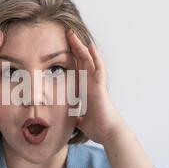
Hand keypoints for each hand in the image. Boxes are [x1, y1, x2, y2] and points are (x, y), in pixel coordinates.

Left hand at [67, 29, 125, 143]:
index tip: (59, 46)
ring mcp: (96, 84)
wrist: (109, 133)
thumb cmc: (98, 127)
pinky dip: (95, 57)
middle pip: (82, 60)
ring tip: (73, 34)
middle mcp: (91, 83)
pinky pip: (98, 69)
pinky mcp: (100, 88)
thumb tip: (68, 119)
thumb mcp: (80, 120)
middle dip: (74, 47)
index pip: (76, 68)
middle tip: (66, 33)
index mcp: (85, 88)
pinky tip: (91, 47)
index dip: (69, 57)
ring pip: (90, 61)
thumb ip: (75, 116)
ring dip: (82, 47)